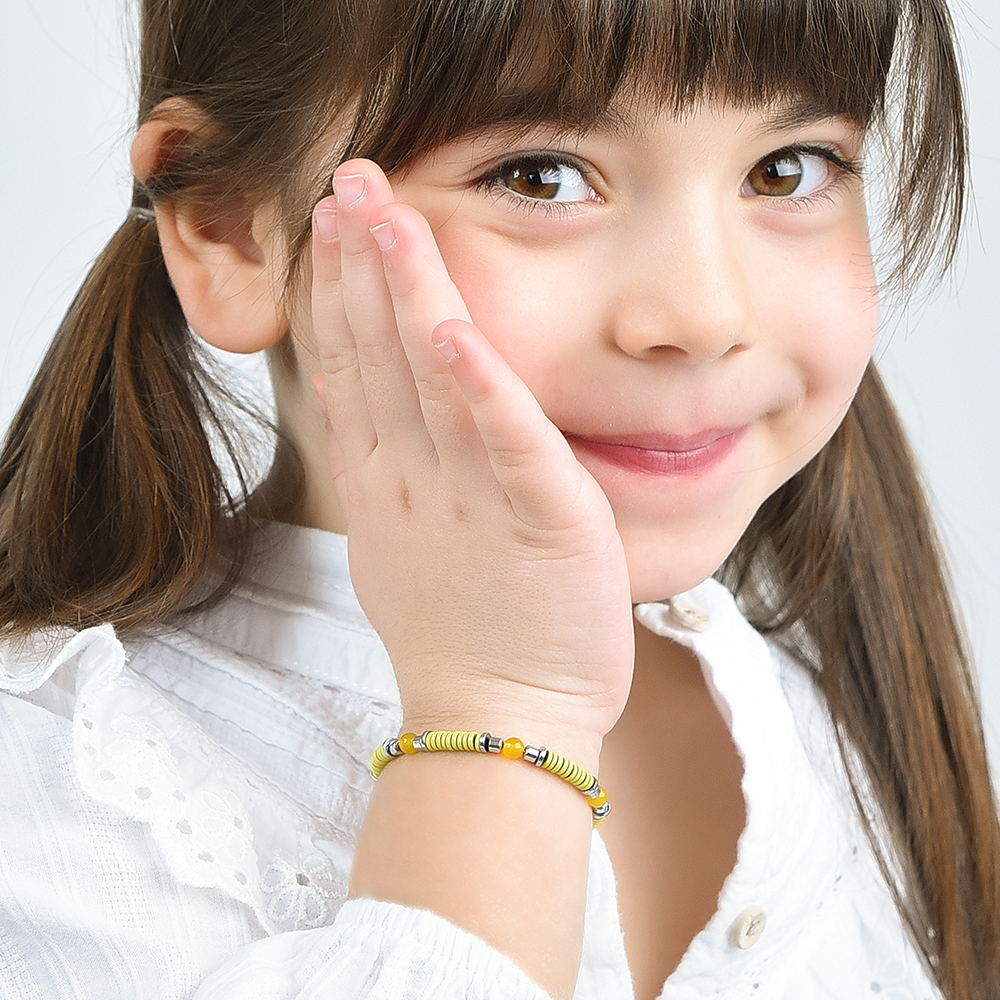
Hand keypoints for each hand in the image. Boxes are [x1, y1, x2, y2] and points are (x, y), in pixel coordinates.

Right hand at [311, 160, 633, 756]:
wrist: (499, 722)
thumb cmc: (465, 635)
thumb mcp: (402, 545)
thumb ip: (391, 468)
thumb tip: (372, 403)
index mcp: (389, 483)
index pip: (358, 367)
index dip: (345, 289)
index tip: (336, 223)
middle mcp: (416, 480)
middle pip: (383, 354)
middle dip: (364, 263)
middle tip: (346, 182)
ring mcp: (470, 499)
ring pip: (432, 380)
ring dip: (408, 295)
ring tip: (384, 217)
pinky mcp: (541, 519)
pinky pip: (507, 444)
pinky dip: (483, 388)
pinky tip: (460, 330)